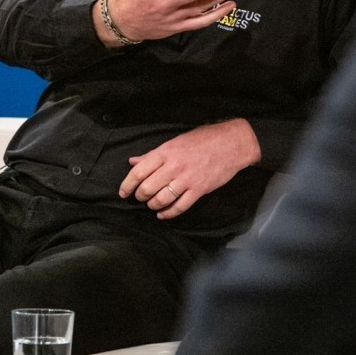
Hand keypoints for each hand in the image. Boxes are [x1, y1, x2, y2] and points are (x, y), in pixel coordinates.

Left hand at [119, 119, 261, 219]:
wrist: (232, 143)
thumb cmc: (204, 139)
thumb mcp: (176, 141)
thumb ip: (154, 154)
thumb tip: (133, 161)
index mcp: (166, 152)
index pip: (139, 171)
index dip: (127, 184)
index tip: (123, 192)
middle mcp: (174, 166)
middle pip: (147, 188)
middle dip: (140, 196)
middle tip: (140, 197)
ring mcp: (187, 179)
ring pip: (161, 199)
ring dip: (153, 205)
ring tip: (152, 204)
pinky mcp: (199, 190)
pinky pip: (180, 206)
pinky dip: (168, 213)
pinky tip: (163, 214)